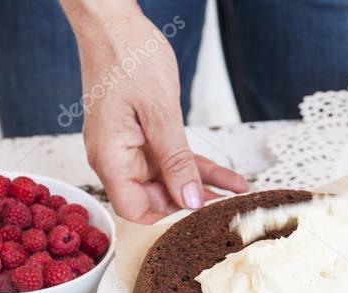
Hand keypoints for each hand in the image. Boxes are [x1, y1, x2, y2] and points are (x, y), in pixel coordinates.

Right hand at [63, 1, 247, 222]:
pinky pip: (172, 159)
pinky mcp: (141, 136)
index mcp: (111, 158)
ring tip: (237, 192)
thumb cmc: (128, 56)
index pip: (136, 209)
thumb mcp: (160, 112)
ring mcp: (128, 148)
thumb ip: (176, 160)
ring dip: (203, 185)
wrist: (113, 22)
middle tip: (228, 204)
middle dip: (192, 202)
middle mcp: (116, 158)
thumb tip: (190, 201)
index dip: (169, 214)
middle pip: (155, 197)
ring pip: (170, 179)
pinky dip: (197, 167)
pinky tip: (228, 177)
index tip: (202, 211)